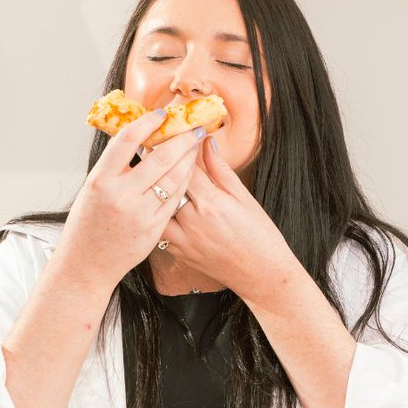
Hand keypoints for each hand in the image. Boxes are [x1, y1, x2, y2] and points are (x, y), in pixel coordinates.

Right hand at [56, 110, 205, 290]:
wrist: (86, 264)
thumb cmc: (87, 224)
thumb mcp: (91, 189)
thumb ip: (113, 167)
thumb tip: (137, 139)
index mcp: (100, 180)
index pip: (128, 140)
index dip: (148, 122)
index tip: (162, 114)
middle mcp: (120, 195)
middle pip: (159, 158)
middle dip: (181, 139)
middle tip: (193, 127)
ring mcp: (139, 213)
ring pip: (173, 179)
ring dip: (188, 159)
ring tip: (196, 145)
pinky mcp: (153, 229)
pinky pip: (174, 200)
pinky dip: (184, 182)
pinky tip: (190, 171)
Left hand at [160, 139, 299, 307]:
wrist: (261, 275)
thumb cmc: (260, 236)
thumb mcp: (244, 198)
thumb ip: (220, 170)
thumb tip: (206, 143)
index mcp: (211, 203)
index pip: (184, 167)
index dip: (174, 147)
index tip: (166, 132)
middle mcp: (193, 221)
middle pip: (166, 185)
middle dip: (157, 164)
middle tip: (145, 145)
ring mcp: (183, 240)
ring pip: (156, 208)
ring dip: (152, 191)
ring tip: (146, 175)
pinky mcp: (179, 254)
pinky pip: (159, 229)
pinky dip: (155, 214)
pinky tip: (153, 203)